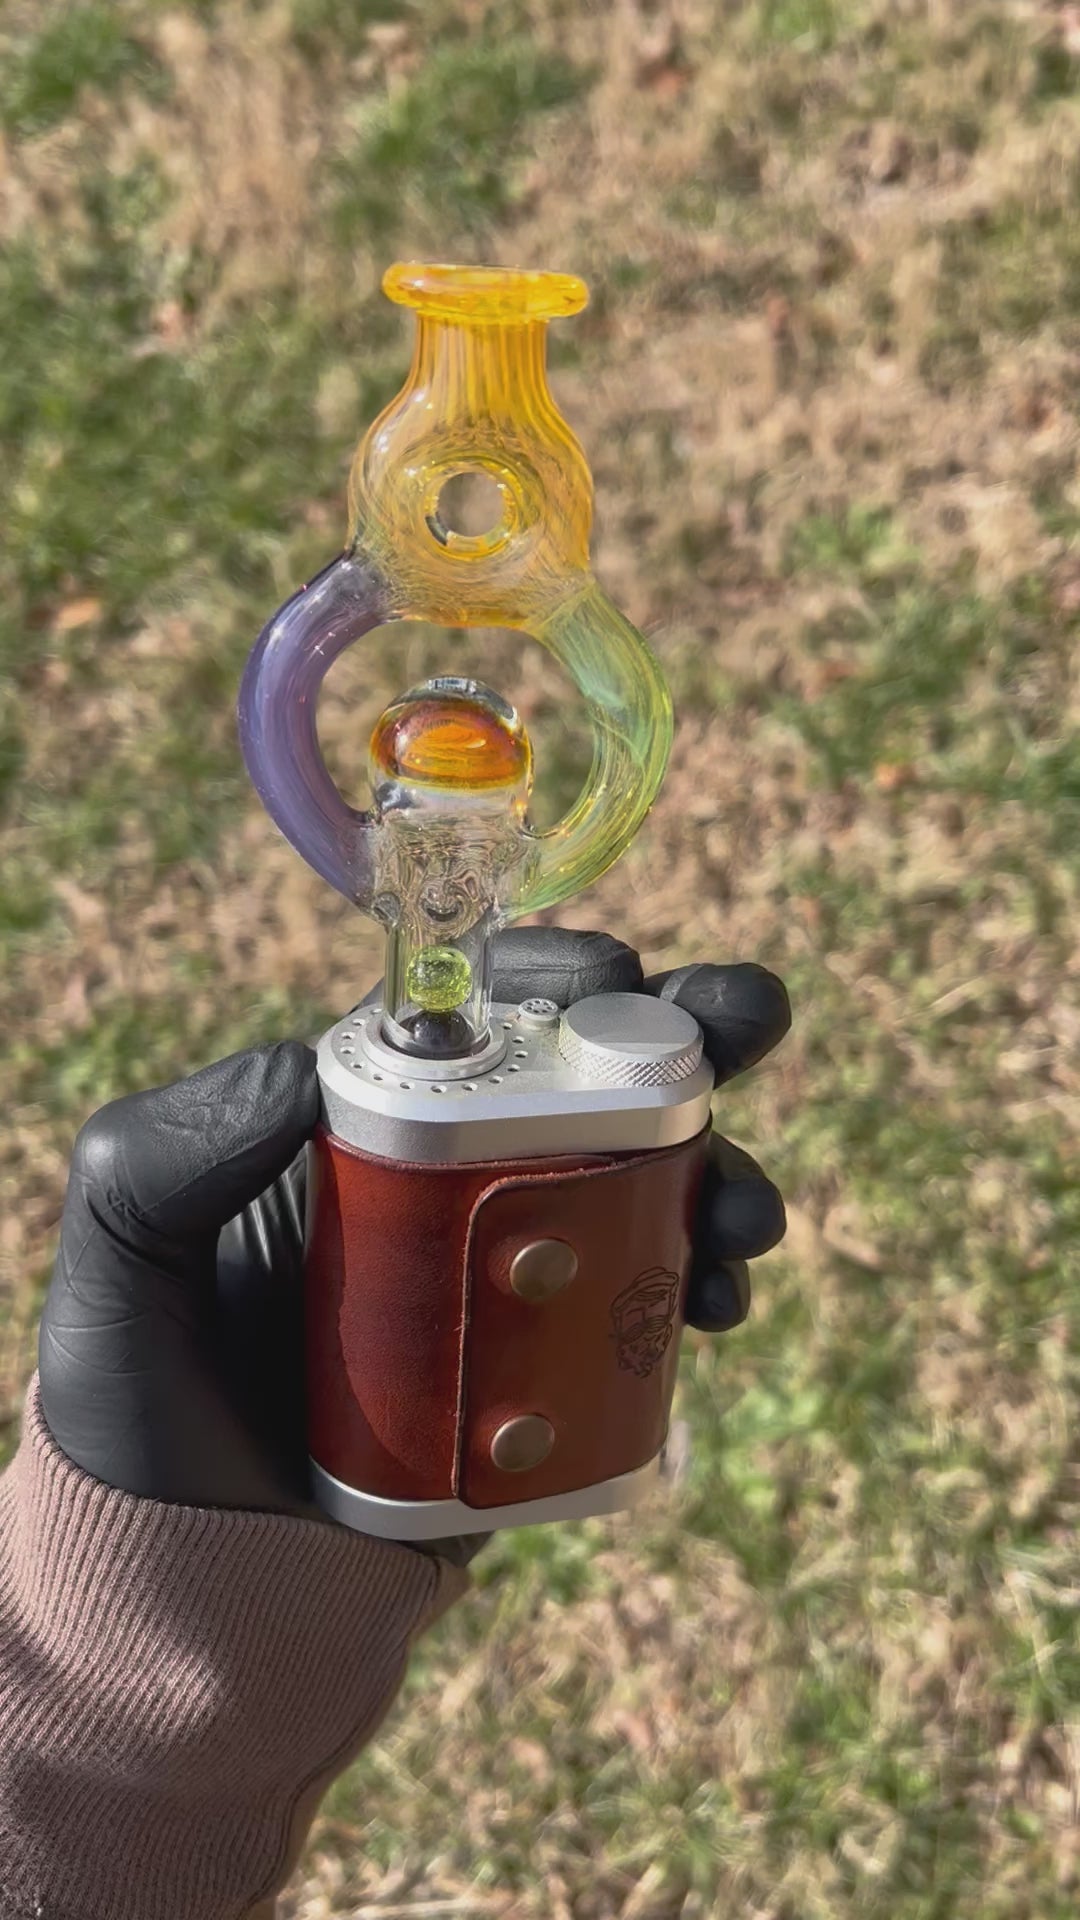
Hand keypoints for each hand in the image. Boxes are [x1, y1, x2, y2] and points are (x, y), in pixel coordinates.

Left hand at [38, 929, 789, 1555]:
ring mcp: (505, 1276)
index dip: (557, 980)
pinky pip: (642, 1306)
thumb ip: (175, 1147)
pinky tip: (715, 1299)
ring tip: (743, 1215)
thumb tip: (305, 1066)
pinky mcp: (547, 1371)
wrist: (198, 1587)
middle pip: (583, 1083)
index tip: (619, 978)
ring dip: (718, 1171)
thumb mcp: (124, 1259)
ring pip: (640, 1187)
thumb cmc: (142, 1411)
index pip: (470, 1022)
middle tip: (748, 1022)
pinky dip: (698, 1283)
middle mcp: (446, 1185)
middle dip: (684, 1037)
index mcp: (355, 1128)